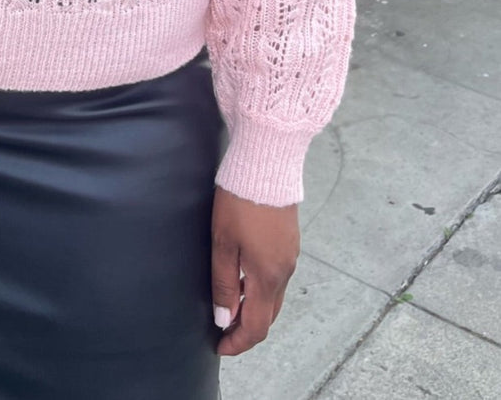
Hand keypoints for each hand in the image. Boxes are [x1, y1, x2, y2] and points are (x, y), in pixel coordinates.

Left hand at [211, 185, 299, 355]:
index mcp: (268, 276)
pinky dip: (262, 289)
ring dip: (255, 308)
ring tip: (230, 307)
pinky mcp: (290, 242)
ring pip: (274, 296)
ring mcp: (290, 256)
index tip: (219, 347)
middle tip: (222, 331)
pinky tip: (244, 279)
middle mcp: (285, 270)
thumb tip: (225, 319)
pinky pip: (277, 277)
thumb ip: (224, 283)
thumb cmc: (240, 201)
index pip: (257, 326)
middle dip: (247, 329)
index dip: (238, 342)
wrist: (267, 164)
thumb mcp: (223, 243)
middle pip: (269, 315)